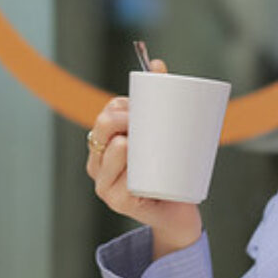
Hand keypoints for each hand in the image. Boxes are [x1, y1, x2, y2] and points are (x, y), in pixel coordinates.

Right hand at [84, 58, 203, 257]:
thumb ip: (160, 103)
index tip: (142, 107)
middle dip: (123, 118)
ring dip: (124, 142)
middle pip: (103, 128)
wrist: (179, 213)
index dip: (123, 105)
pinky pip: (118, 184)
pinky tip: (129, 159)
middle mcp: (98, 164)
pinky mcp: (120, 204)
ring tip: (140, 140)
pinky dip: (125, 172)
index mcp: (104, 145)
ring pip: (109, 151)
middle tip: (147, 120)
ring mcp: (106, 186)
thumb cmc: (168, 171)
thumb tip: (156, 64)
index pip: (106, 114)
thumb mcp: (162, 137)